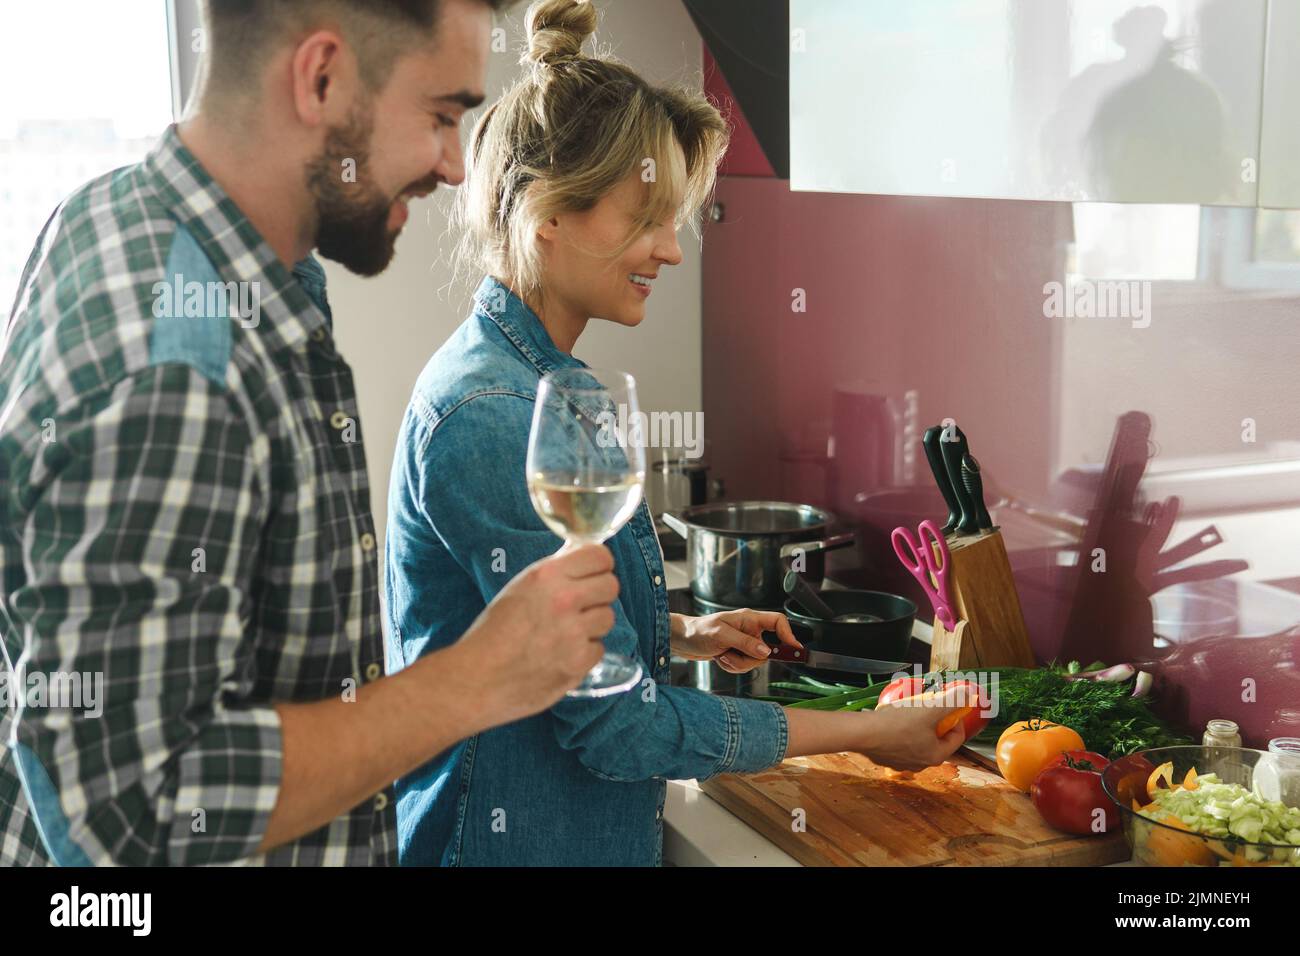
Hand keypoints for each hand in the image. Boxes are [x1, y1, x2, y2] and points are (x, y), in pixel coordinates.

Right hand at [458, 543, 618, 722]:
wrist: (477, 679)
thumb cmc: (492, 634)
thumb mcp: (520, 588)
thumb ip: (554, 573)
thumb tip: (580, 559)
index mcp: (547, 575)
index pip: (600, 556)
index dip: (600, 565)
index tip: (595, 573)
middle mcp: (564, 599)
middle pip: (611, 586)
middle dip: (599, 594)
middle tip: (582, 606)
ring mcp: (574, 632)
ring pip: (608, 618)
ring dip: (592, 625)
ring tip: (566, 633)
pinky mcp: (578, 662)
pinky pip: (599, 649)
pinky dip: (585, 653)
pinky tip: (562, 654)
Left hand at [672, 608, 801, 673]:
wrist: (682, 640)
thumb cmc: (699, 631)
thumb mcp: (722, 635)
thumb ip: (745, 643)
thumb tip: (766, 651)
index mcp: (749, 619)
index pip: (778, 622)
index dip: (789, 635)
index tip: (794, 650)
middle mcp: (750, 630)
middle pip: (766, 651)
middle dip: (748, 658)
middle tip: (730, 653)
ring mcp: (744, 643)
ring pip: (754, 662)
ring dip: (737, 664)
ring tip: (721, 655)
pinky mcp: (737, 653)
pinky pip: (743, 667)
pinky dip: (731, 666)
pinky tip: (719, 658)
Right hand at [855, 685, 969, 770]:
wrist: (862, 733)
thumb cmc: (897, 724)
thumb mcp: (930, 708)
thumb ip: (952, 700)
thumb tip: (971, 694)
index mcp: (935, 756)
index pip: (956, 738)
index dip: (955, 718)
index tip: (947, 706)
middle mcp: (920, 764)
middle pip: (935, 740)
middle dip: (934, 722)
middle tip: (926, 707)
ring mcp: (901, 763)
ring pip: (916, 742)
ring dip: (916, 727)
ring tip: (908, 711)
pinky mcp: (884, 758)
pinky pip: (898, 743)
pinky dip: (898, 732)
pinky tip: (890, 720)